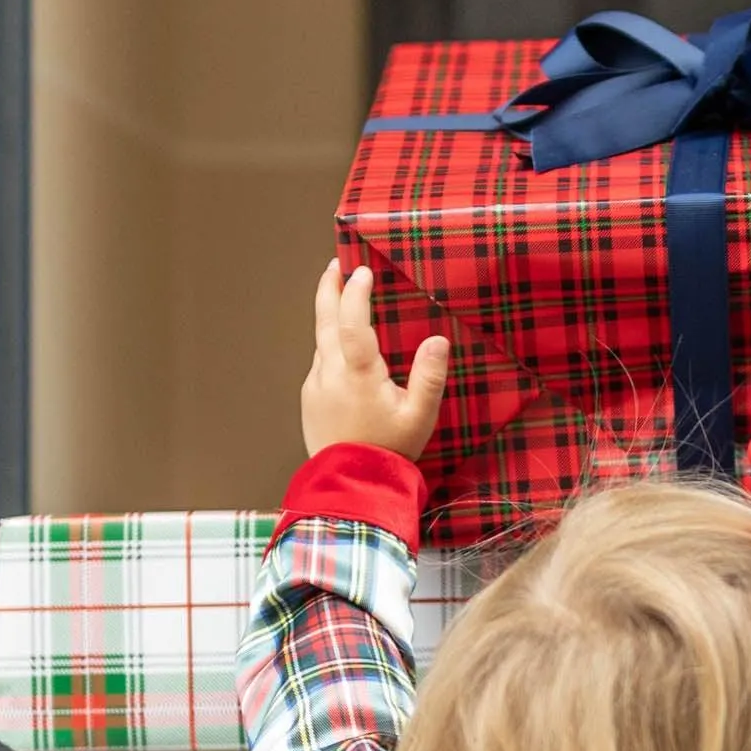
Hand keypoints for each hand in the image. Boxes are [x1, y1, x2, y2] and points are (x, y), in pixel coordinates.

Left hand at [301, 260, 450, 459]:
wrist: (352, 484)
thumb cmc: (389, 452)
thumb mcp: (420, 417)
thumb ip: (430, 377)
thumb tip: (439, 340)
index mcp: (359, 374)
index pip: (352, 320)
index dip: (356, 291)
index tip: (362, 272)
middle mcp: (331, 373)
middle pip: (325, 318)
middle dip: (330, 288)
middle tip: (335, 266)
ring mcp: (317, 384)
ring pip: (321, 340)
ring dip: (329, 315)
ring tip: (339, 298)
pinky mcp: (311, 397)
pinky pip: (320, 363)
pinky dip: (330, 347)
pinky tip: (342, 351)